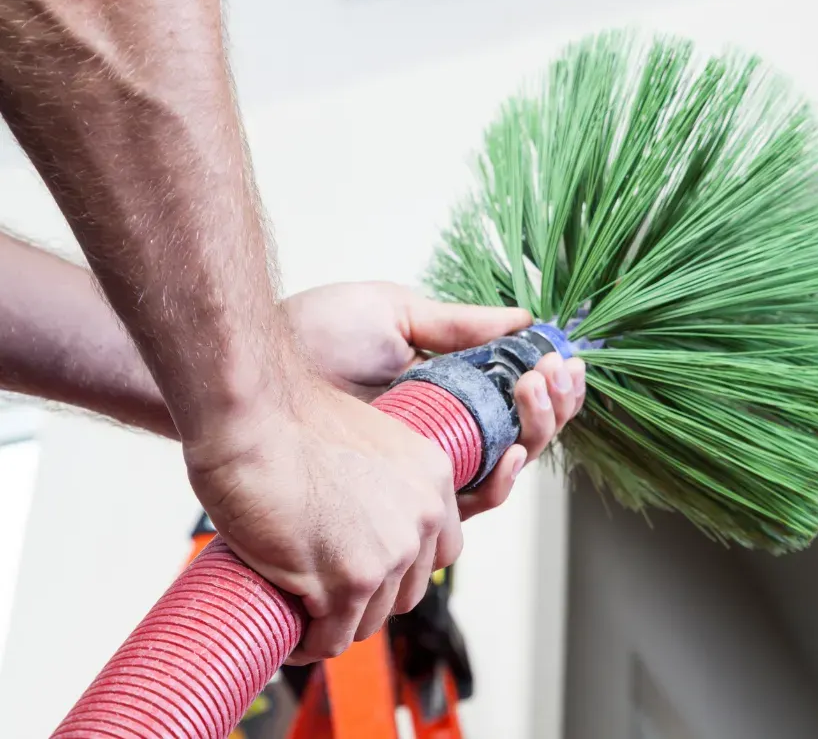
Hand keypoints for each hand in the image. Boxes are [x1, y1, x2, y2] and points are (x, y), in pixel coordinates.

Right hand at [184, 380, 464, 663]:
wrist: (251, 418)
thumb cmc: (288, 423)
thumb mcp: (365, 443)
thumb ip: (381, 482)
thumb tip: (361, 519)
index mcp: (433, 478)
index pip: (439, 552)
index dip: (400, 569)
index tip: (368, 573)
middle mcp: (422, 517)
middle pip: (405, 592)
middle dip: (367, 600)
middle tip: (327, 596)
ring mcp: (389, 552)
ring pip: (368, 620)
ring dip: (335, 624)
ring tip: (302, 615)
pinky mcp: (349, 581)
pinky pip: (332, 638)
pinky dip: (309, 645)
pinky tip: (289, 636)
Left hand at [282, 282, 586, 516]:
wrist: (253, 372)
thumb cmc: (310, 336)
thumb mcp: (395, 314)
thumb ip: (459, 325)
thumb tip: (525, 320)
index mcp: (447, 389)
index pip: (516, 397)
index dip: (550, 385)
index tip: (562, 359)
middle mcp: (443, 433)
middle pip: (523, 435)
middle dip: (553, 406)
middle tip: (553, 375)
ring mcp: (425, 468)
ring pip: (507, 470)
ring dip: (536, 432)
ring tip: (534, 392)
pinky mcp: (403, 501)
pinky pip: (468, 505)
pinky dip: (499, 482)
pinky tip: (508, 452)